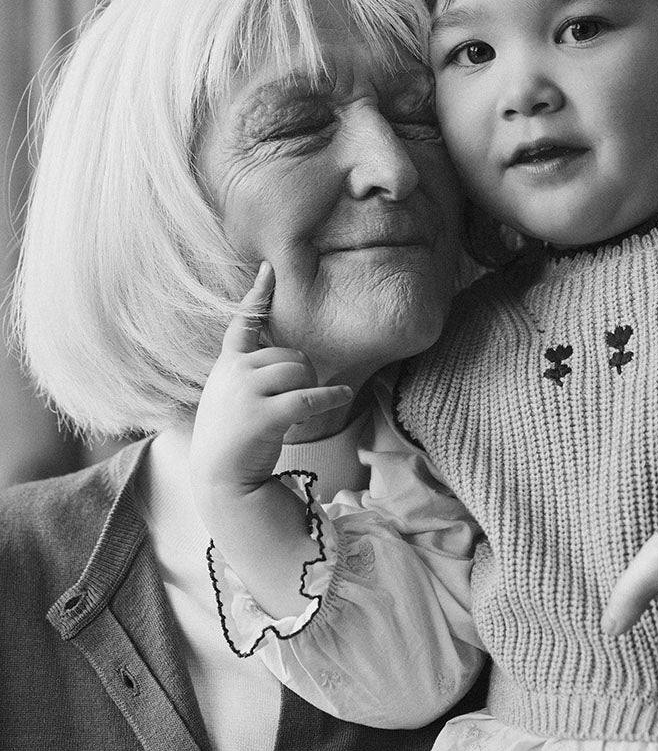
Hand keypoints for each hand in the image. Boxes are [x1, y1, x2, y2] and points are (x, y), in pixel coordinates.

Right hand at [191, 261, 352, 496]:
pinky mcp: (263, 416)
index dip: (257, 295)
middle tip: (297, 399)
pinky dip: (331, 396)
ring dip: (312, 387)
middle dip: (303, 373)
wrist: (220, 481)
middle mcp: (234, 373)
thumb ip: (248, 372)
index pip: (242, 323)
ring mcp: (246, 393)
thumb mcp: (230, 396)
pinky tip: (343, 395)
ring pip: (300, 371)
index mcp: (227, 365)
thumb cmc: (232, 439)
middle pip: (289, 354)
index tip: (269, 268)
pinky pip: (309, 397)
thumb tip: (292, 361)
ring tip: (302, 409)